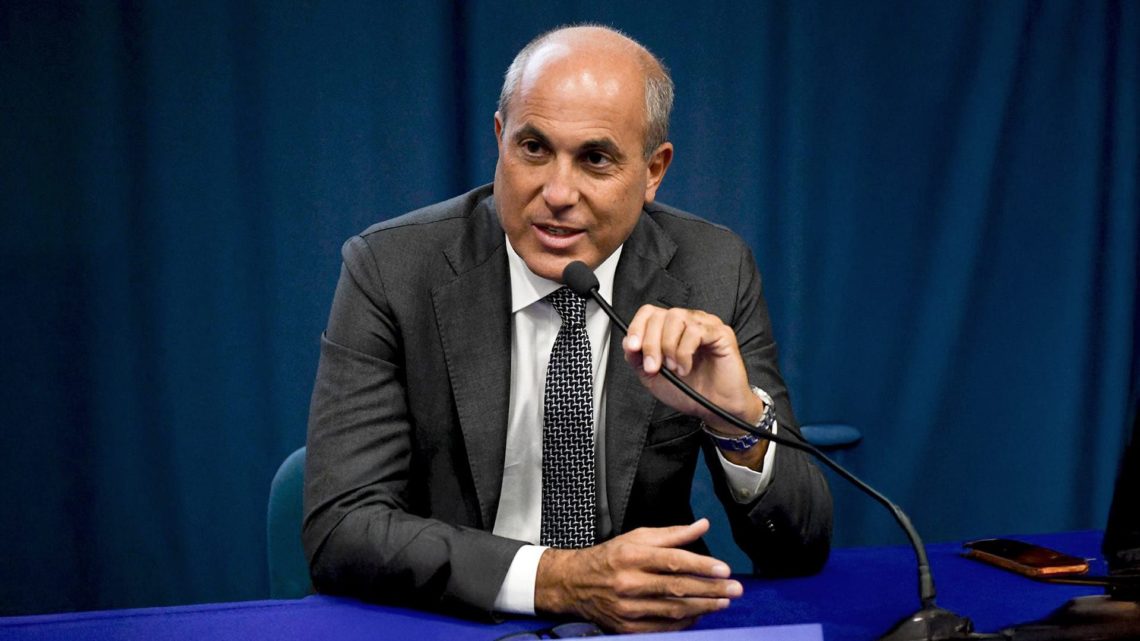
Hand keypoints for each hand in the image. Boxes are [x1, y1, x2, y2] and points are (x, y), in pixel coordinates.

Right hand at [533, 519, 742, 632]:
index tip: (724, 569)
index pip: (673, 561)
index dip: (701, 566)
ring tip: (722, 603)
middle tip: (734, 589)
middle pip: (677, 587)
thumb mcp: (637, 537)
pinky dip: (683, 623)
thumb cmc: (609, 557)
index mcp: (632, 555)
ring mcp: (627, 607)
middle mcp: (629, 582)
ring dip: (702, 607)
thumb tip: (702, 525)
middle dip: (710, 589)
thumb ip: (672, 534)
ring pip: (673, 610)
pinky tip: (699, 616)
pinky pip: (662, 627)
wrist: (574, 583)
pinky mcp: (626, 626)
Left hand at [622, 305, 767, 467]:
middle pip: (660, 315)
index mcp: (670, 329)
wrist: (712, 408)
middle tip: (653, 367)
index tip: (633, 348)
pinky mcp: (721, 333)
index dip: (637, 327)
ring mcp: (705, 325)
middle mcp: (687, 322)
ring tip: (673, 368)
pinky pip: (696, 331)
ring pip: (677, 318)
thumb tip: (628, 344)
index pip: (649, 312)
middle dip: (651, 343)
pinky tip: (686, 367)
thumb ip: (637, 359)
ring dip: (668, 346)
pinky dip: (684, 352)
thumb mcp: (653, 377)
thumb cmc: (688, 391)